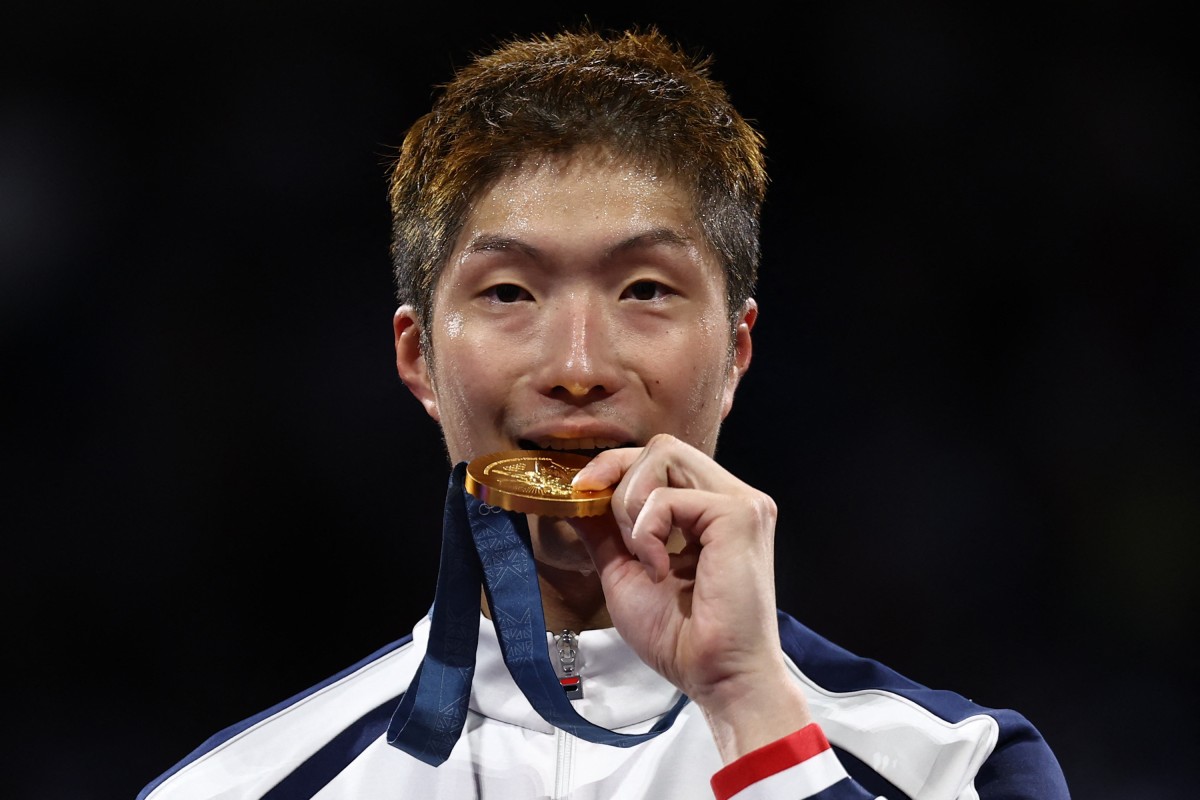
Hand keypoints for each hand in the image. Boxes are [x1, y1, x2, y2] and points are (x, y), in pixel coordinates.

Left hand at [568, 434, 812, 760]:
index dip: (614, 466)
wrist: (715, 676)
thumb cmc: (679, 636)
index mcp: (711, 508)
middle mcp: (732, 497)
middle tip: (616, 533)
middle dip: (620, 480)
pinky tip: (660, 570)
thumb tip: (576, 495)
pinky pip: (669, 497)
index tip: (581, 491)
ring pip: (664, 456)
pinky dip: (647, 532)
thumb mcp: (625, 572)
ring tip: (643, 555)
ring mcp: (741, 503)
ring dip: (633, 505)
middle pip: (662, 447)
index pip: (659, 457)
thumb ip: (606, 531)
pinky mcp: (739, 515)